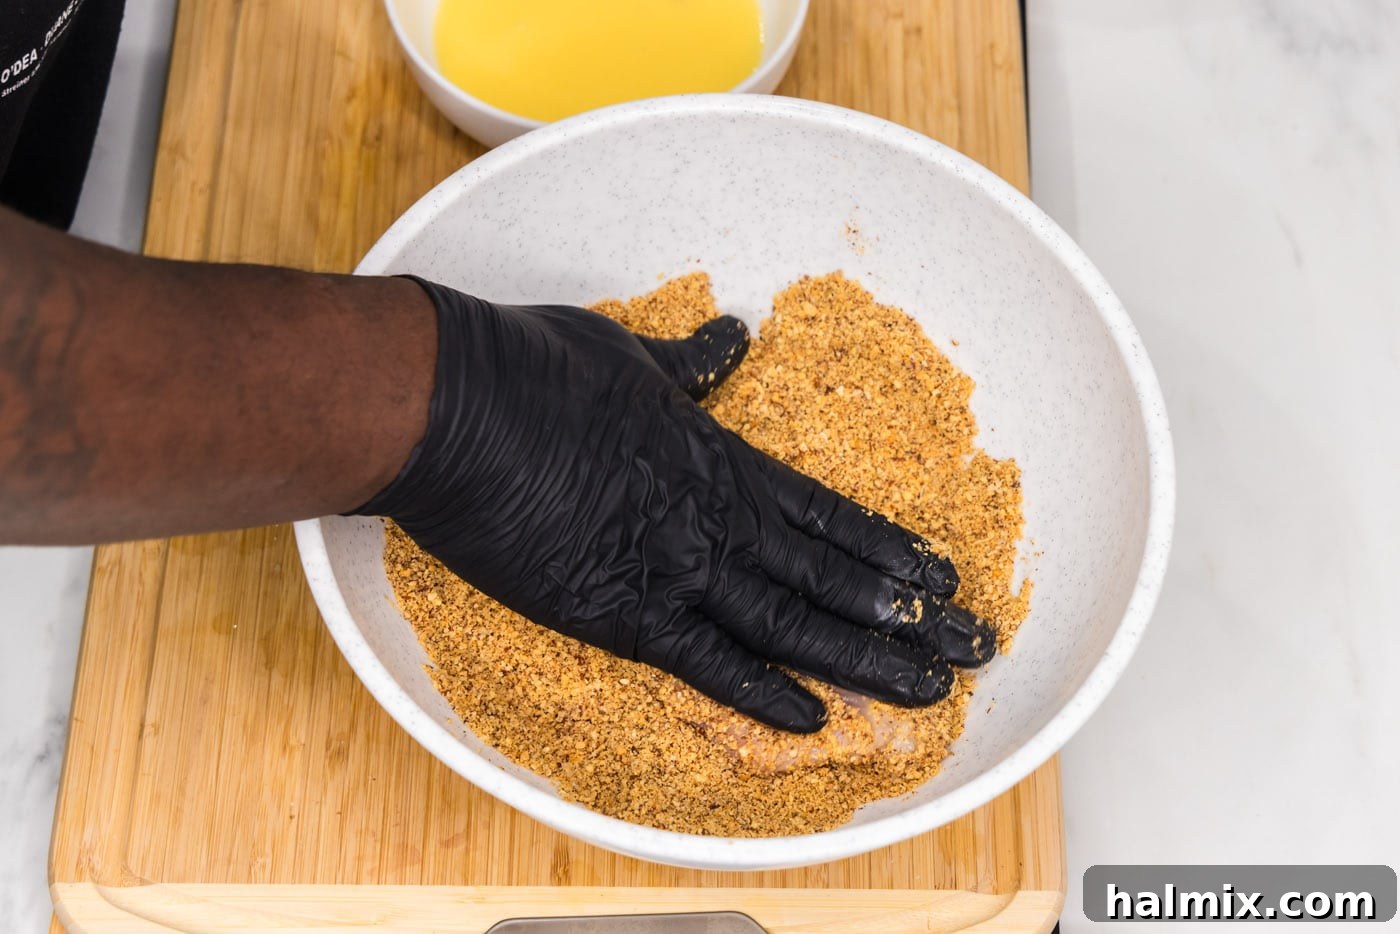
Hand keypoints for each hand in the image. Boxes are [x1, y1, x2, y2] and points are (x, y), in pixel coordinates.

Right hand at [356, 278, 996, 732]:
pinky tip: (809, 717)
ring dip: (862, 658)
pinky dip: (758, 690)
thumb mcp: (626, 350)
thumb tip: (729, 337)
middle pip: (830, 576)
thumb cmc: (532, 366)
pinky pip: (703, 659)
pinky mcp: (617, 610)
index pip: (826, 513)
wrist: (453, 405)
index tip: (942, 579)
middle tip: (976, 648)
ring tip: (928, 688)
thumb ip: (688, 362)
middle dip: (908, 617)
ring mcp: (672, 565)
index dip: (890, 551)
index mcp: (717, 455)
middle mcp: (713, 516)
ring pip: (790, 622)